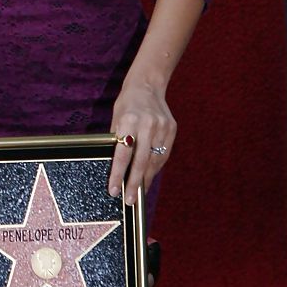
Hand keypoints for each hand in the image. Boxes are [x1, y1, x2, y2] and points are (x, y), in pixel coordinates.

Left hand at [108, 81, 175, 205]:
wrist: (147, 86)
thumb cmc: (127, 104)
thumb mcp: (116, 118)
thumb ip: (117, 140)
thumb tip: (115, 168)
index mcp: (129, 120)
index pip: (123, 153)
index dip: (118, 174)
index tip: (114, 190)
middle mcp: (147, 124)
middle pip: (141, 160)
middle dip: (135, 183)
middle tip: (130, 201)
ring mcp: (162, 127)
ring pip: (154, 160)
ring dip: (146, 178)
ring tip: (138, 193)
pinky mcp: (172, 129)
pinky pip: (163, 154)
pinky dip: (155, 167)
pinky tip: (148, 177)